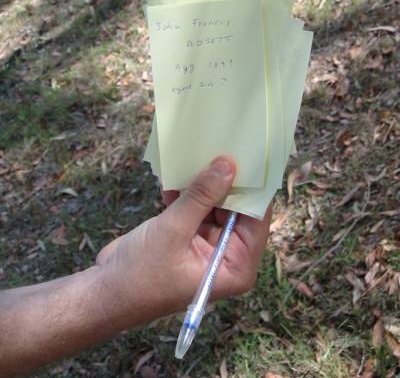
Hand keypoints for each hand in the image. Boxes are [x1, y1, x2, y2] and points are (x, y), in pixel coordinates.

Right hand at [96, 157, 270, 328]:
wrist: (104, 292)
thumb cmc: (141, 273)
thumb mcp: (174, 230)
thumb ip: (202, 196)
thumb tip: (228, 164)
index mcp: (236, 265)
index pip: (257, 219)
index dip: (252, 187)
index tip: (247, 154)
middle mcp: (228, 255)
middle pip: (238, 208)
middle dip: (226, 181)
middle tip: (220, 145)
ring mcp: (208, 244)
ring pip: (216, 203)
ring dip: (203, 184)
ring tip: (197, 155)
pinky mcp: (189, 235)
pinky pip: (196, 206)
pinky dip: (186, 193)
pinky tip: (174, 177)